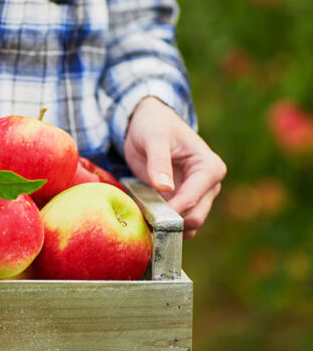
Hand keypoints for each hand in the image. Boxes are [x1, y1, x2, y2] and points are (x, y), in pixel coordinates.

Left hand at [124, 97, 226, 238]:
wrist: (148, 124)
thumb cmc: (154, 125)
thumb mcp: (154, 137)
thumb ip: (159, 161)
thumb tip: (165, 188)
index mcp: (209, 167)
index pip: (194, 197)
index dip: (171, 210)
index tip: (148, 214)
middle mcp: (210, 185)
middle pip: (195, 217)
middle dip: (170, 222)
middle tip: (141, 219)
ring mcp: (198, 196)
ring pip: (187, 225)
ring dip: (166, 227)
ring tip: (141, 218)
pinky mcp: (184, 203)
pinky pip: (177, 223)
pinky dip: (162, 225)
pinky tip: (143, 219)